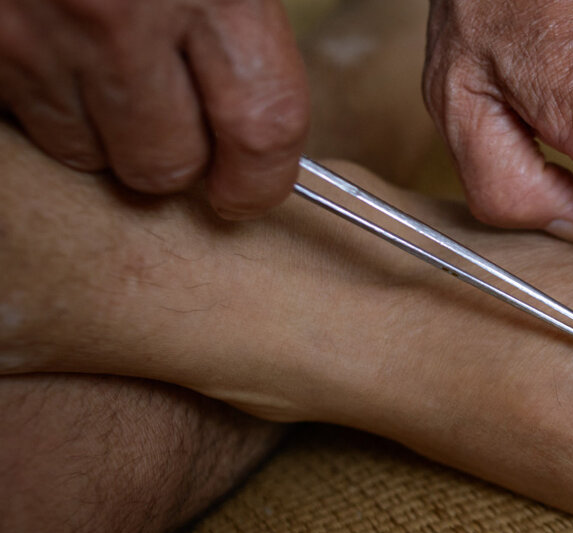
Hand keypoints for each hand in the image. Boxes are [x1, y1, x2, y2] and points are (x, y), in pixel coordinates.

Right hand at [0, 0, 308, 216]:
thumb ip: (236, 28)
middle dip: (176, 159)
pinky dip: (38, 100)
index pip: (262, 131)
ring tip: (103, 69)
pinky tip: (52, 52)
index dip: (261, 179)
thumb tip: (255, 126)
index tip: (249, 190)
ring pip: (83, 153)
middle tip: (171, 117)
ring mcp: (35, 33)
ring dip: (100, 132)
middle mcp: (119, 17)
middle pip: (166, 164)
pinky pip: (20, 115)